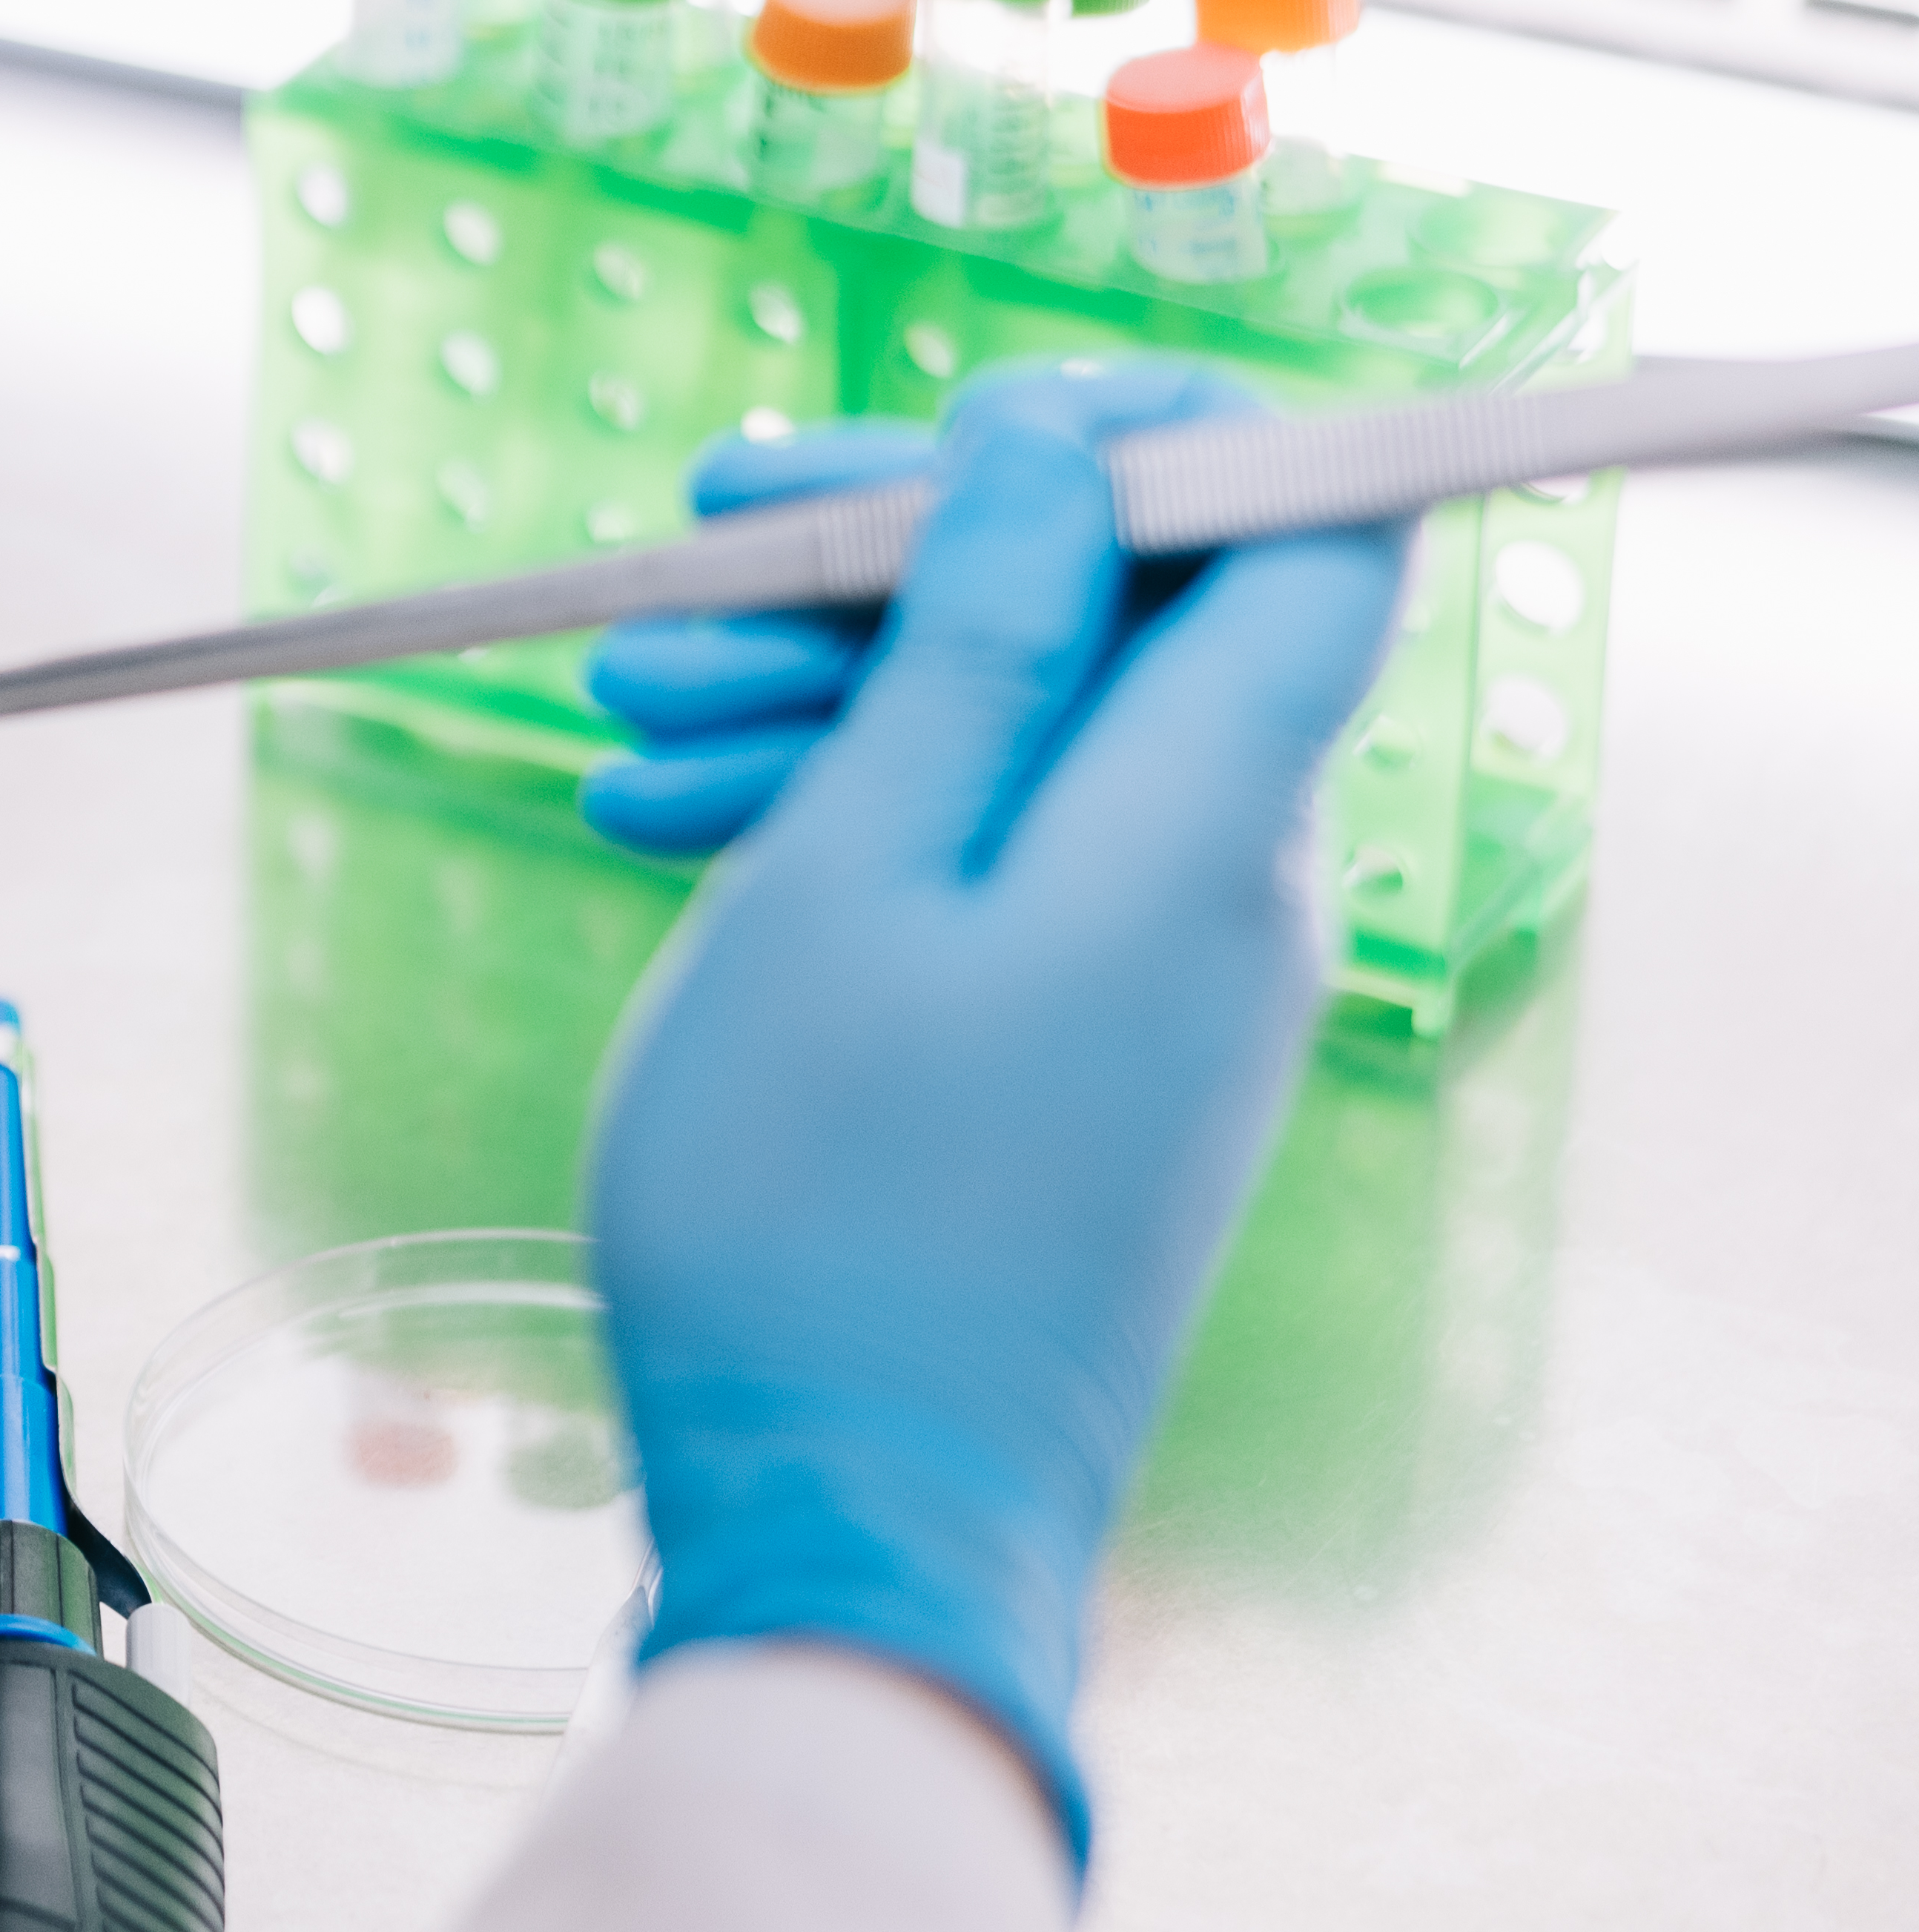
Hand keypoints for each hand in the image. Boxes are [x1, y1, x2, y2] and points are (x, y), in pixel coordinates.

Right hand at [577, 367, 1406, 1852]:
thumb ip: (973, 641)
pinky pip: (1001, 862)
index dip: (1164, 432)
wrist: (849, 1514)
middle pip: (1129, 620)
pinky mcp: (1093, 1056)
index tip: (958, 417)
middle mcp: (1229, 891)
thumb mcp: (853, 867)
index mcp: (1204, 829)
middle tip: (699, 528)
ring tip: (620, 698)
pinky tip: (672, 812)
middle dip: (910, 552)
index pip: (1310, 534)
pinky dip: (851, 809)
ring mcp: (1166, 982)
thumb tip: (1062, 453)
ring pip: (1031, 739)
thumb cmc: (823, 1202)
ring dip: (834, 684)